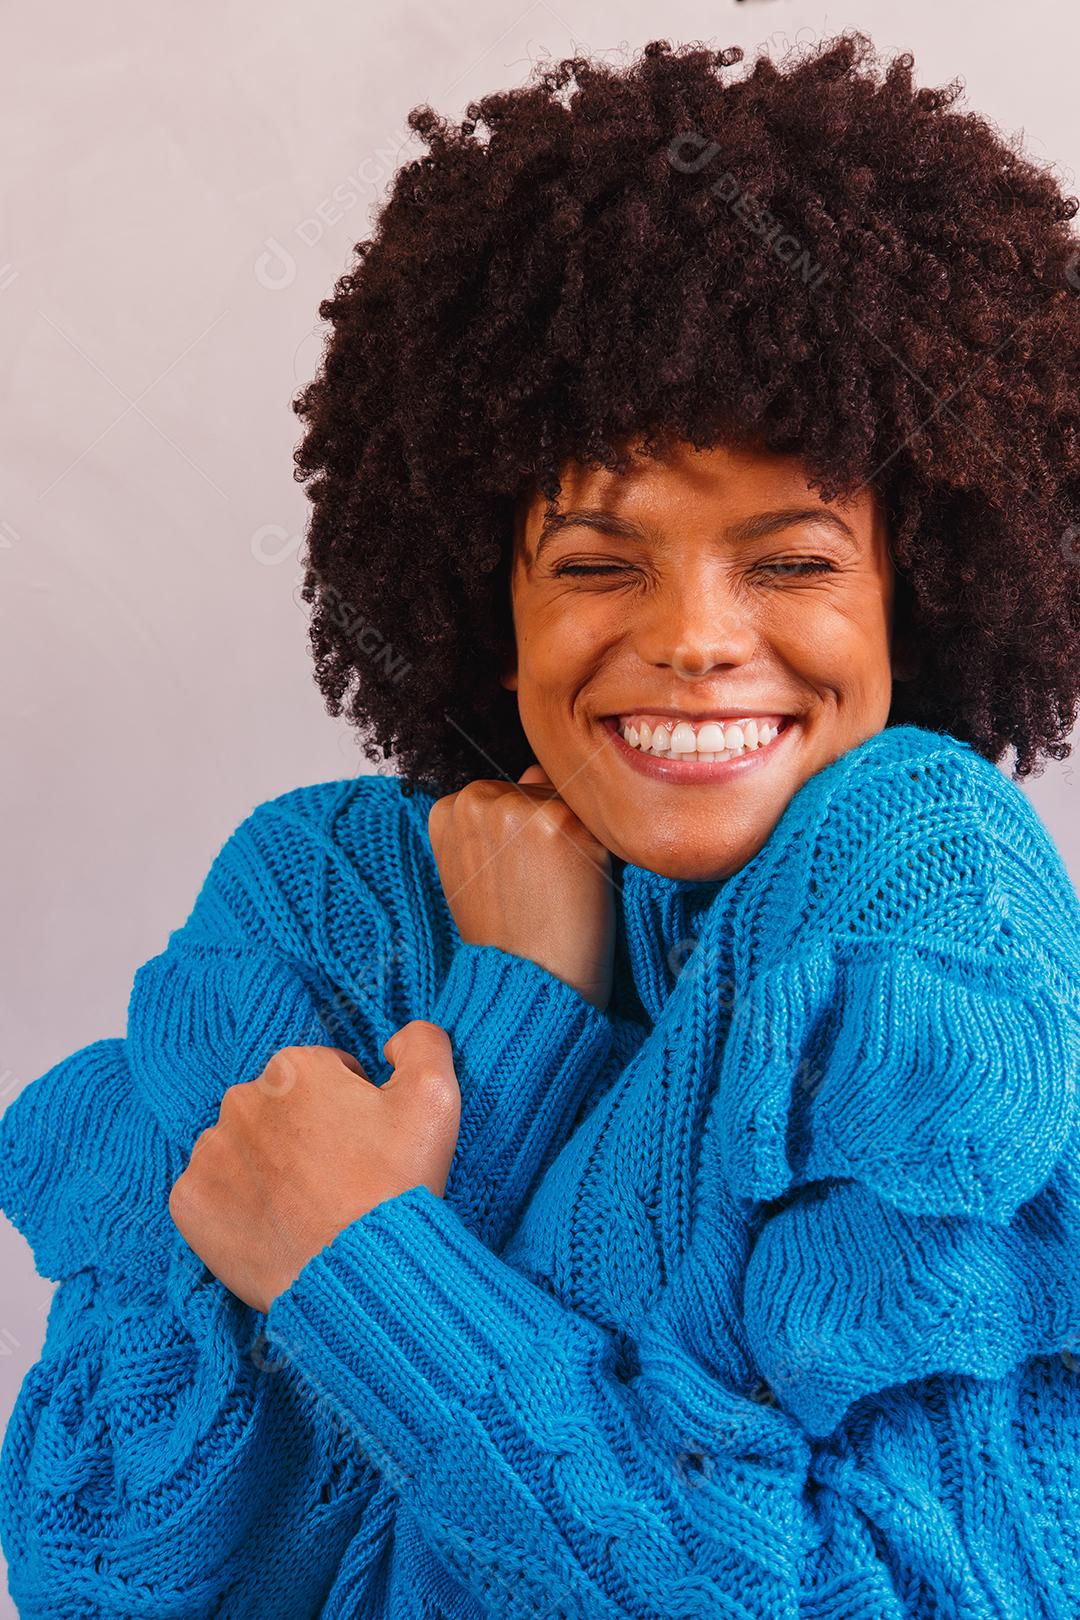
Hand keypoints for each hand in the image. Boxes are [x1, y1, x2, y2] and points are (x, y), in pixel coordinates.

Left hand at [167, 1024, 459, 1312]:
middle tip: (340, 1178)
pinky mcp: (188, 1202)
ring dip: (270, 1167)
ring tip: (308, 1206)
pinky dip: (237, 1204)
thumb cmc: (397, 1184)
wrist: (360, 1276)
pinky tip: (274, 1224)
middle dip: (305, 1133)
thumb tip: (391, 1041)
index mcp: (294, 1067)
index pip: (324, 1075)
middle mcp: (240, 1100)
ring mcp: (209, 1153)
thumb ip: (421, 1042)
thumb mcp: (435, 1095)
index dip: (352, 1108)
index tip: (365, 1146)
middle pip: (279, 1109)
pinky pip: (212, 1191)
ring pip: (244, 1149)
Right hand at [427, 763, 615, 1008]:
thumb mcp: (474, 872)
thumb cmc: (509, 937)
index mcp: (447, 808)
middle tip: (544, 885)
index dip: (526, 834)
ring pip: (569, 798)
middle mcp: (474, 798)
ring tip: (559, 887)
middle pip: (539, 786)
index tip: (522, 874)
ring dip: (577, 833)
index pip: (507, 792)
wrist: (529, 985)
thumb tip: (535, 777)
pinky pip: (598, 819)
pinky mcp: (557, 820)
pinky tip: (581, 887)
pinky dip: (601, 850)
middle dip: (551, 825)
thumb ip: (491, 824)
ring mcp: (515, 806)